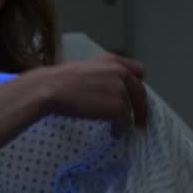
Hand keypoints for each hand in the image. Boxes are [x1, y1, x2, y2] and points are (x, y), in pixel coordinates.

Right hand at [28, 54, 148, 134]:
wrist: (51, 89)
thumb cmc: (59, 81)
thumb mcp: (85, 68)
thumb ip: (102, 74)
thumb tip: (107, 89)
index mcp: (112, 60)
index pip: (138, 71)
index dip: (138, 85)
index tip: (136, 97)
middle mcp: (120, 72)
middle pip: (140, 92)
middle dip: (141, 108)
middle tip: (140, 121)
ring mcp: (120, 89)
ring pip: (131, 108)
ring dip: (125, 119)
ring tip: (116, 129)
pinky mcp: (117, 106)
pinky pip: (124, 121)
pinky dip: (120, 128)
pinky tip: (113, 132)